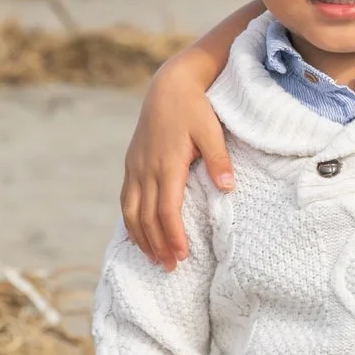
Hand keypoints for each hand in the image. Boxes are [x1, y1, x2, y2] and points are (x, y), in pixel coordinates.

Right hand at [121, 57, 230, 269]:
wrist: (168, 86)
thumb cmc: (194, 108)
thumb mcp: (211, 131)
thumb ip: (219, 159)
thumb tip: (228, 187)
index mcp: (167, 164)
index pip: (167, 210)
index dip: (173, 235)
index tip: (182, 255)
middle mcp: (146, 169)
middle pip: (147, 217)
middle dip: (158, 244)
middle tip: (171, 268)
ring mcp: (135, 168)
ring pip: (132, 212)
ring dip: (142, 238)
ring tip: (155, 259)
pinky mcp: (131, 165)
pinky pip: (126, 200)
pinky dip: (131, 222)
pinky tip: (138, 235)